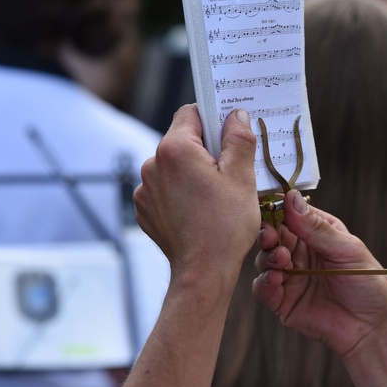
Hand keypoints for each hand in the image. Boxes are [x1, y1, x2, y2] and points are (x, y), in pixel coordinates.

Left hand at [134, 105, 259, 284]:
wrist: (202, 273)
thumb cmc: (225, 226)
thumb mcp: (242, 177)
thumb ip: (239, 139)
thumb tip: (236, 115)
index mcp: (174, 149)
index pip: (191, 113)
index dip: (213, 118)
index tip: (230, 133)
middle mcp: (152, 164)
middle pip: (182, 141)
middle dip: (206, 150)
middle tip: (230, 171)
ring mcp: (145, 188)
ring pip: (174, 166)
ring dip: (193, 172)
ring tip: (215, 196)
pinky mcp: (144, 208)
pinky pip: (165, 188)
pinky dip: (181, 193)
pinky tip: (199, 210)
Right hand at [252, 189, 386, 361]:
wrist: (372, 327)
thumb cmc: (368, 283)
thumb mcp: (347, 249)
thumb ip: (317, 227)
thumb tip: (291, 198)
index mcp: (316, 233)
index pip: (290, 214)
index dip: (276, 209)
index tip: (267, 206)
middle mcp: (300, 252)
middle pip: (271, 235)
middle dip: (266, 233)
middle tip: (271, 237)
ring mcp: (290, 276)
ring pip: (263, 259)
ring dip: (267, 257)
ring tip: (281, 260)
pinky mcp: (283, 301)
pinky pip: (263, 288)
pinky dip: (264, 282)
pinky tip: (275, 280)